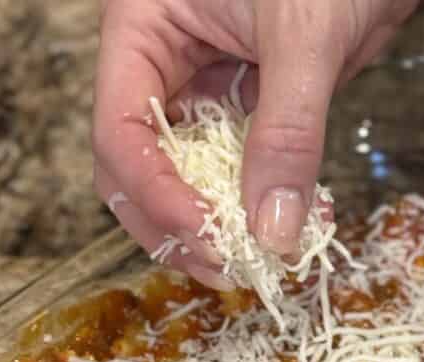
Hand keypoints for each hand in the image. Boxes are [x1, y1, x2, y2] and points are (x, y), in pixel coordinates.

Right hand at [92, 0, 417, 286]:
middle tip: (227, 269)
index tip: (206, 236)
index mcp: (144, 29)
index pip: (120, 131)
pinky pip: (240, 174)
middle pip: (139, 172)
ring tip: (260, 261)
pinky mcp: (247, 111)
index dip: (156, 195)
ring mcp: (204, 92)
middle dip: (177, 228)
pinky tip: (295, 226)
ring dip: (218, 229)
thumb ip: (287, 131)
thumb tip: (273, 230)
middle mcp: (164, 67)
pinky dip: (261, 207)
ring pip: (187, 182)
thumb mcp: (303, 35)